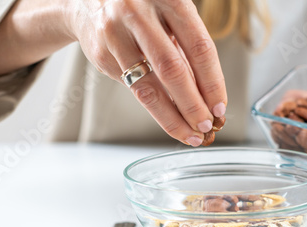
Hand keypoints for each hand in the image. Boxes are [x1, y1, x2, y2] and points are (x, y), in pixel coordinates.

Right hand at [67, 0, 226, 145]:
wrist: (87, 1)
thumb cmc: (142, 11)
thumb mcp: (170, 16)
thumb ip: (187, 51)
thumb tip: (208, 98)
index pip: (199, 48)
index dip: (213, 83)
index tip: (219, 107)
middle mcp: (138, 12)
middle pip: (172, 70)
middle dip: (193, 105)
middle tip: (205, 125)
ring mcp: (115, 34)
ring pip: (148, 87)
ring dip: (172, 117)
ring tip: (189, 133)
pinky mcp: (100, 54)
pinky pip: (132, 89)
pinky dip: (154, 106)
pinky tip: (167, 115)